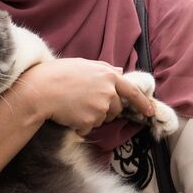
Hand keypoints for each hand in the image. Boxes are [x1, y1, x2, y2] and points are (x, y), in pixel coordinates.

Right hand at [19, 58, 153, 135]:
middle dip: (106, 109)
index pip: (132, 91)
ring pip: (103, 119)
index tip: (150, 111)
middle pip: (116, 108)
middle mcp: (108, 92)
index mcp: (108, 75)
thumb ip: (104, 68)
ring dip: (92, 117)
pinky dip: (80, 125)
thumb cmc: (58, 74)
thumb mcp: (83, 64)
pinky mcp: (90, 122)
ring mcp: (100, 108)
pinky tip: (69, 114)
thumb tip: (120, 71)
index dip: (143, 102)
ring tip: (74, 105)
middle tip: (85, 102)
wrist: (41, 90)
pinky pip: (89, 128)